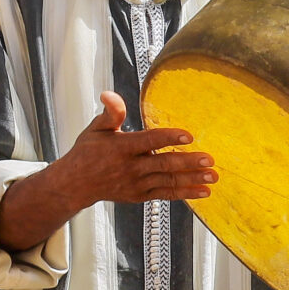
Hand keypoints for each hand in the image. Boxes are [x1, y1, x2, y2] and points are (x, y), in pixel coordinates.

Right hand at [0, 92, 213, 250]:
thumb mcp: (95, 129)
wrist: (76, 184)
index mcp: (121, 147)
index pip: (148, 141)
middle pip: (163, 163)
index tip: (188, 136)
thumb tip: (110, 94)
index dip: (168, 138)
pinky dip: (186, 193)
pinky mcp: (141, 195)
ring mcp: (137, 184)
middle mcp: (130, 167)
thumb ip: (110, 113)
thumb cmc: (88, 152)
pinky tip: (204, 191)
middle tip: (209, 159)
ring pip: (168, 180)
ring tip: (213, 176)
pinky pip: (166, 194)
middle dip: (188, 162)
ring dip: (192, 179)